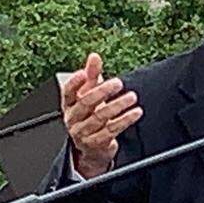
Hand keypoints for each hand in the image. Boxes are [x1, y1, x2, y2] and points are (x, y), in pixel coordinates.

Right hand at [62, 53, 142, 177]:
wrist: (92, 146)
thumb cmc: (90, 115)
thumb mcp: (90, 94)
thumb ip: (92, 75)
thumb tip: (94, 57)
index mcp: (69, 104)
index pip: (68, 92)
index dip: (75, 82)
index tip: (85, 73)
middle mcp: (73, 118)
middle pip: (85, 104)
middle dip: (102, 92)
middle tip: (118, 83)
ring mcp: (83, 132)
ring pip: (100, 117)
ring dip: (117, 106)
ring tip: (132, 97)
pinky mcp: (96, 143)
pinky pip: (111, 130)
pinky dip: (125, 120)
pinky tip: (136, 112)